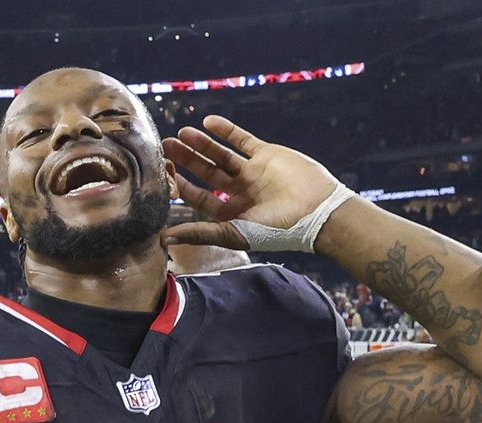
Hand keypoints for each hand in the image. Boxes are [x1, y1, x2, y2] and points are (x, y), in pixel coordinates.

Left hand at [162, 116, 341, 250]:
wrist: (316, 211)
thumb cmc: (277, 230)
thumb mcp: (235, 233)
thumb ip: (201, 233)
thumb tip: (164, 239)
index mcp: (231, 213)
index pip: (200, 198)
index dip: (182, 186)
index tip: (165, 174)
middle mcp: (240, 192)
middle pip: (207, 173)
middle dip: (187, 159)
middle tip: (165, 146)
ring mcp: (253, 172)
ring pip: (221, 155)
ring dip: (202, 144)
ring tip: (182, 132)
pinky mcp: (266, 154)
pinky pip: (242, 140)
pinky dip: (226, 131)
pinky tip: (208, 123)